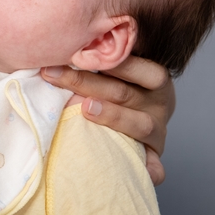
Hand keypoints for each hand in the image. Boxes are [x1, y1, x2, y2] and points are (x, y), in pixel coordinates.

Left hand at [42, 56, 174, 185]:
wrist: (150, 117)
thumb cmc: (124, 89)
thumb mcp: (121, 73)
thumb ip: (102, 61)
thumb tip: (61, 46)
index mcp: (154, 79)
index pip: (134, 65)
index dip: (105, 59)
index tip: (71, 51)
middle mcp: (160, 103)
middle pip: (123, 92)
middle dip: (85, 82)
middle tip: (53, 74)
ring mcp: (158, 132)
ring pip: (139, 125)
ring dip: (112, 117)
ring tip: (86, 109)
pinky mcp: (154, 157)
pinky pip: (154, 166)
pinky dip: (149, 168)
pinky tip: (138, 169)